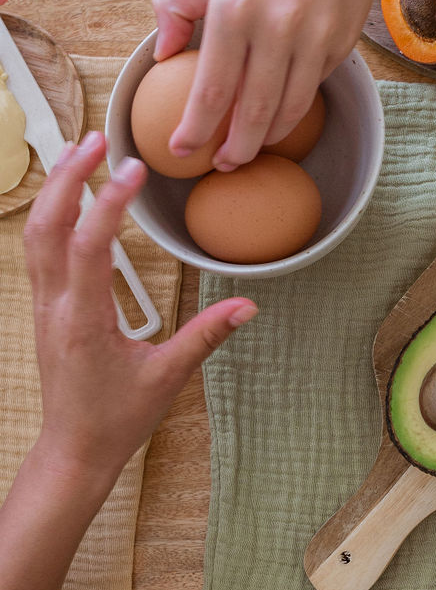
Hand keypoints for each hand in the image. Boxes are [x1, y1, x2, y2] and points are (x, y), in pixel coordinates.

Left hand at [24, 132, 256, 494]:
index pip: (90, 247)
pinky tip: (70, 197)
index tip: (134, 169)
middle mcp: (55, 306)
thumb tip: (246, 306)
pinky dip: (52, 215)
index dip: (109, 202)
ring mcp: (44, 305)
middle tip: (96, 140)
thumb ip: (206, 336)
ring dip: (56, 190)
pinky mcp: (45, 308)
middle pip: (47, 226)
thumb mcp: (167, 378)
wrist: (75, 449)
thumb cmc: (115, 419)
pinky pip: (39, 250)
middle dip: (69, 178)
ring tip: (80, 153)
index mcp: (83, 321)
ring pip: (36, 234)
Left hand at [152, 0, 394, 169]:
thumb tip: (163, 54)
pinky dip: (293, 110)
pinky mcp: (342, 42)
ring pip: (288, 110)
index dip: (195, 129)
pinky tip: (279, 117)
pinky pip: (313, 88)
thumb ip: (181, 5)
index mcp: (235, 5)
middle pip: (252, 113)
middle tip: (219, 165)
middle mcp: (277, 26)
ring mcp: (316, 37)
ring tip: (248, 150)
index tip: (180, 150)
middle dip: (233, 150)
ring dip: (266, 139)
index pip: (212, 89)